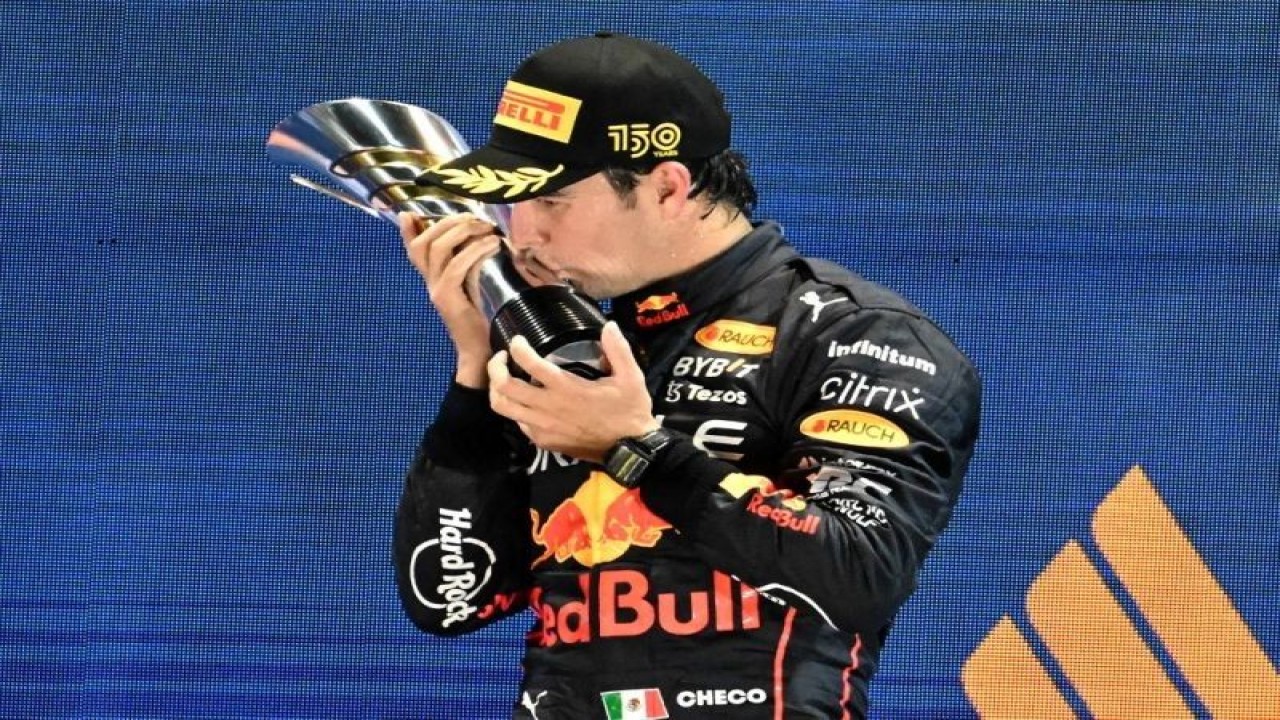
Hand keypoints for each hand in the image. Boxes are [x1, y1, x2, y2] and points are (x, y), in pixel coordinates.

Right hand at [399, 212, 501, 387]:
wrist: (479, 352)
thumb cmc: (481, 319)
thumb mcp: (474, 287)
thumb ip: (471, 267)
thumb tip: (484, 241)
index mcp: (433, 280)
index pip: (413, 251)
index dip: (408, 230)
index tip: (411, 212)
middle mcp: (429, 284)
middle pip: (424, 243)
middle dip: (448, 222)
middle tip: (475, 217)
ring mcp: (436, 291)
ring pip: (438, 249)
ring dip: (463, 232)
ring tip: (487, 228)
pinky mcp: (447, 299)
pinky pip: (457, 267)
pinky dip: (475, 251)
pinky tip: (493, 244)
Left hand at [487, 321, 659, 462]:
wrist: (629, 450)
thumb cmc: (629, 411)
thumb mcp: (631, 377)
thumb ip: (618, 349)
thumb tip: (609, 325)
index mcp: (567, 389)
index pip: (530, 364)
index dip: (518, 348)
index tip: (518, 340)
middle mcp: (548, 408)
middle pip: (504, 386)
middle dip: (495, 367)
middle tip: (502, 357)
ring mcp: (542, 427)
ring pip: (502, 407)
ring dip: (497, 389)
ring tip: (502, 379)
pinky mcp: (543, 440)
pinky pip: (517, 422)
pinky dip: (514, 408)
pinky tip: (524, 401)